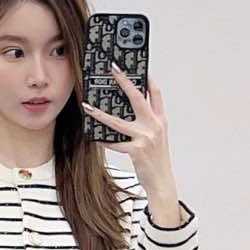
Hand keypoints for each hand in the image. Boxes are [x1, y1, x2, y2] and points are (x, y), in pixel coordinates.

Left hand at [81, 65, 173, 197]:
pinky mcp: (136, 150)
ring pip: (118, 122)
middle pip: (138, 98)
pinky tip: (95, 137)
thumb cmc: (157, 159)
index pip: (156, 94)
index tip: (140, 67)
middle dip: (125, 81)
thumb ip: (148, 122)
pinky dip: (104, 141)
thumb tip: (130, 110)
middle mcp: (154, 126)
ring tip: (88, 107)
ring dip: (100, 114)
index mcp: (160, 121)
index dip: (148, 79)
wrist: (162, 181)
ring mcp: (145, 138)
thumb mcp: (157, 137)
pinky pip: (115, 143)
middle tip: (114, 69)